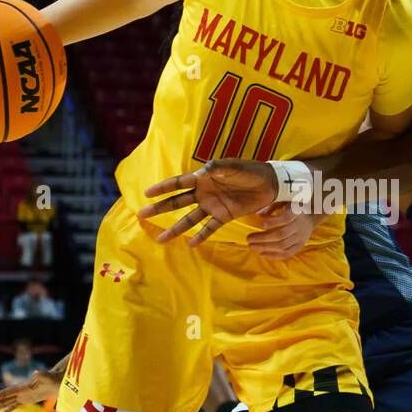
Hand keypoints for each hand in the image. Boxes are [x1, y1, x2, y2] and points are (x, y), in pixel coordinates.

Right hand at [0, 368, 59, 411]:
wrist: (60, 380)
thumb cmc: (55, 379)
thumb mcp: (49, 378)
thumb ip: (43, 376)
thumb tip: (37, 373)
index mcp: (21, 388)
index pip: (4, 394)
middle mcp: (19, 391)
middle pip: (1, 399)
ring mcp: (22, 395)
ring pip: (4, 403)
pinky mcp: (27, 399)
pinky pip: (13, 406)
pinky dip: (5, 411)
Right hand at [139, 160, 279, 244]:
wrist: (269, 183)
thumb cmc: (250, 171)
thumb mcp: (235, 167)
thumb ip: (219, 168)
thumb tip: (202, 172)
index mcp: (203, 178)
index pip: (178, 183)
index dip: (162, 187)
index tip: (146, 193)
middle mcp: (203, 193)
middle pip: (177, 202)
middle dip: (160, 208)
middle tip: (142, 214)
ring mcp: (212, 206)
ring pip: (189, 219)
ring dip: (175, 229)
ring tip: (161, 239)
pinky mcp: (224, 216)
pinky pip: (209, 228)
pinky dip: (200, 236)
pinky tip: (190, 244)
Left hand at [248, 205, 321, 257]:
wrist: (311, 216)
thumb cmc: (292, 207)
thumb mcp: (284, 201)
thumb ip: (271, 206)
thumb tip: (258, 215)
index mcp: (296, 212)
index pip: (286, 218)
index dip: (274, 222)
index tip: (261, 224)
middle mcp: (300, 226)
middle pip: (281, 234)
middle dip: (263, 238)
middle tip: (248, 238)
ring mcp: (301, 237)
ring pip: (283, 245)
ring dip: (265, 247)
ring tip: (252, 246)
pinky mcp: (300, 246)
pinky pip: (287, 254)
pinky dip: (274, 255)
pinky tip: (261, 254)